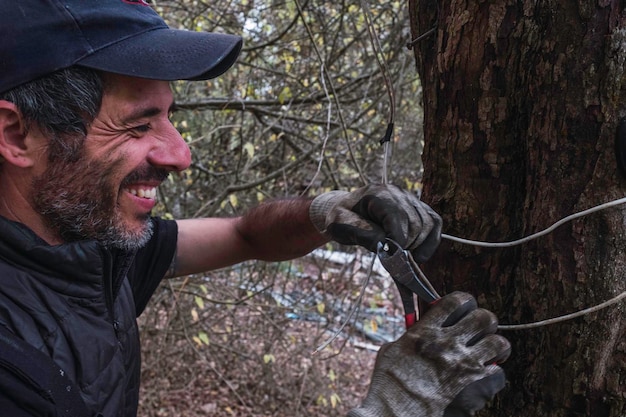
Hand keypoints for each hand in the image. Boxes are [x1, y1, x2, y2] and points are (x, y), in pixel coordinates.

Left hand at [309, 184, 441, 261]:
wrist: (347, 212)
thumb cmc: (343, 219)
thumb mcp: (340, 226)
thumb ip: (361, 234)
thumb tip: (385, 245)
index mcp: (377, 194)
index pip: (397, 217)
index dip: (397, 241)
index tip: (390, 258)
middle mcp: (399, 193)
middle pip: (415, 224)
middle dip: (406, 247)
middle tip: (391, 260)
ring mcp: (411, 199)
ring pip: (428, 225)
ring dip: (418, 247)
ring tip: (401, 256)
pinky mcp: (420, 208)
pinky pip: (435, 224)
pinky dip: (430, 242)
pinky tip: (419, 255)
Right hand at [348, 292, 510, 416]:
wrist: (396, 412)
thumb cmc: (388, 384)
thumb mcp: (393, 350)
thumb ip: (411, 335)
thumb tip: (419, 326)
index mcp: (426, 331)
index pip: (455, 301)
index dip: (463, 301)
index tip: (464, 306)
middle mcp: (447, 343)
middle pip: (483, 317)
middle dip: (484, 321)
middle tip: (479, 330)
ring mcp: (463, 364)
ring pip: (498, 342)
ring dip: (495, 345)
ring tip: (490, 350)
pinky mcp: (474, 386)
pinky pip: (498, 373)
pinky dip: (494, 374)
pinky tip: (484, 376)